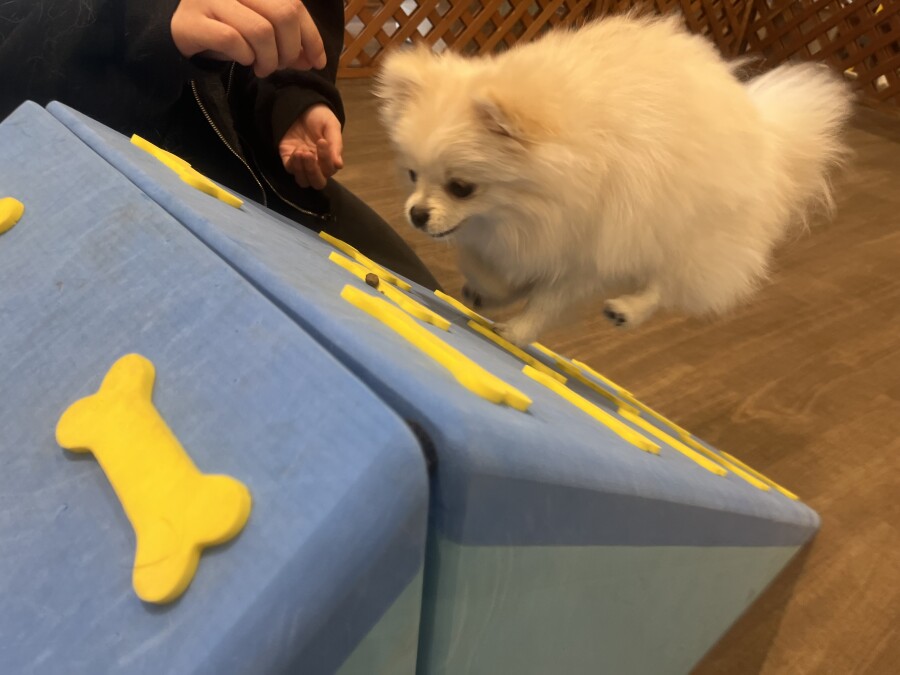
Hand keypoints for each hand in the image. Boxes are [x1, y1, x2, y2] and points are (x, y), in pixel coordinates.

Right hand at [171, 0, 325, 76]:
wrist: (178, 29)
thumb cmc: (227, 26)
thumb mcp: (261, 27)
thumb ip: (288, 38)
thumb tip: (314, 58)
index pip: (295, 4)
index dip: (311, 36)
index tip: (316, 61)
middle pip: (283, 15)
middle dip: (290, 50)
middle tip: (281, 65)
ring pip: (261, 31)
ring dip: (269, 59)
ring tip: (262, 68)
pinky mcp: (193, 21)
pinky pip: (233, 42)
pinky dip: (246, 57)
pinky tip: (244, 61)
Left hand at [279, 104, 343, 189]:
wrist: (301, 105)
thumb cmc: (320, 117)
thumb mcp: (331, 126)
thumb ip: (336, 145)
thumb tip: (339, 165)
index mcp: (329, 159)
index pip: (330, 170)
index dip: (326, 159)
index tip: (322, 141)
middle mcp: (316, 165)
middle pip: (317, 183)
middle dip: (313, 172)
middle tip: (309, 154)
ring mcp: (301, 164)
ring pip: (303, 181)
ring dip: (302, 169)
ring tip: (301, 151)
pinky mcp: (288, 158)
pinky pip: (290, 169)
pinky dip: (293, 164)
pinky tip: (296, 150)